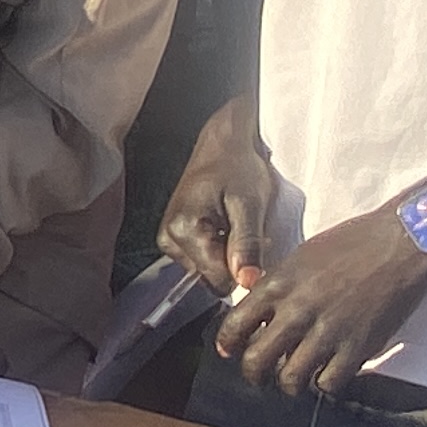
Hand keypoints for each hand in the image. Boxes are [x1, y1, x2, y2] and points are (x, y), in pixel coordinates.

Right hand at [160, 96, 280, 293]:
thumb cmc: (237, 166)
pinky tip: (225, 226)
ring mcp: (168, 239)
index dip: (243, 270)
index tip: (258, 247)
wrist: (222, 144)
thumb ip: (247, 245)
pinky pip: (202, 261)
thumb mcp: (250, 204)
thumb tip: (247, 282)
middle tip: (246, 229)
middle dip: (234, 261)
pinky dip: (219, 249)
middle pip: (210, 278)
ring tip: (236, 224)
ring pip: (207, 272)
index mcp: (184, 229)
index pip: (217, 280)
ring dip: (227, 255)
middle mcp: (169, 238)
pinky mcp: (173, 238)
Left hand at [217, 206, 426, 401]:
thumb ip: (276, 283)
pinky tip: (330, 372)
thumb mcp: (302, 255)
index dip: (229, 345)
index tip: (233, 351)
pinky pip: (329, 384)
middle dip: (255, 374)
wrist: (402, 242)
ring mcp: (327, 332)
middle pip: (256, 362)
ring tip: (299, 377)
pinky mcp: (357, 348)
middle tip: (264, 374)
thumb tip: (253, 302)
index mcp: (278, 284)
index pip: (234, 326)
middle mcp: (297, 311)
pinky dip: (326, 383)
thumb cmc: (353, 242)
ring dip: (292, 383)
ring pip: (290, 381)